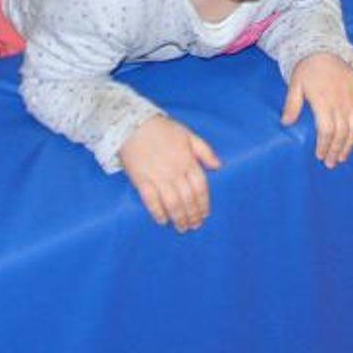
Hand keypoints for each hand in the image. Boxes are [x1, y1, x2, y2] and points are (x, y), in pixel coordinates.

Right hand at [118, 115, 220, 231]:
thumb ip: (205, 151)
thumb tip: (219, 166)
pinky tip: (163, 220)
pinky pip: (151, 200)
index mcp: (188, 161)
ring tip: (182, 227)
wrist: (133, 125)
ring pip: (172, 203)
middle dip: (193, 215)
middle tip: (194, 225)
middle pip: (188, 198)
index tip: (205, 214)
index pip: (200, 187)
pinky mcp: (141, 180)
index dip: (204, 203)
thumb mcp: (188, 135)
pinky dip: (158, 212)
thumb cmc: (163, 130)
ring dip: (179, 217)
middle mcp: (175, 171)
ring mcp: (158, 177)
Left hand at [281, 53, 352, 167]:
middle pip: (342, 131)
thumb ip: (292, 104)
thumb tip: (286, 123)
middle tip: (331, 162)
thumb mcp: (295, 84)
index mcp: (323, 99)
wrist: (323, 48)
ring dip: (351, 143)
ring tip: (343, 156)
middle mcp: (340, 99)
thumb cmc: (307, 69)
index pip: (327, 129)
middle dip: (336, 150)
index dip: (324, 145)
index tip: (320, 156)